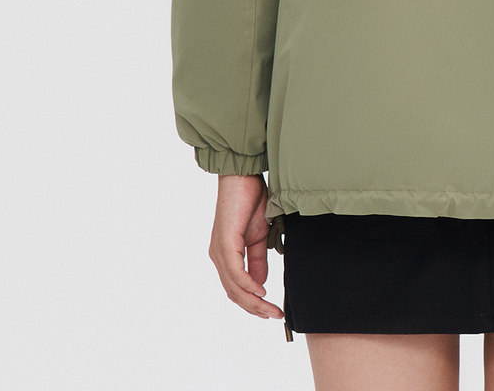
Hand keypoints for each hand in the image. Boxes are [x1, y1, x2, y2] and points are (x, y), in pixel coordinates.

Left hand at [207, 174, 283, 319]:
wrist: (242, 176)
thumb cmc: (250, 199)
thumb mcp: (258, 235)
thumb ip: (258, 259)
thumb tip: (261, 284)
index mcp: (225, 254)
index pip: (236, 288)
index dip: (252, 303)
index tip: (271, 311)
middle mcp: (218, 256)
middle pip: (234, 293)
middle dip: (255, 308)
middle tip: (275, 316)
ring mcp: (220, 251)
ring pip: (234, 287)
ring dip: (254, 302)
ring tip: (271, 310)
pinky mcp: (225, 243)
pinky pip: (235, 272)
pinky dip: (248, 285)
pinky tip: (261, 292)